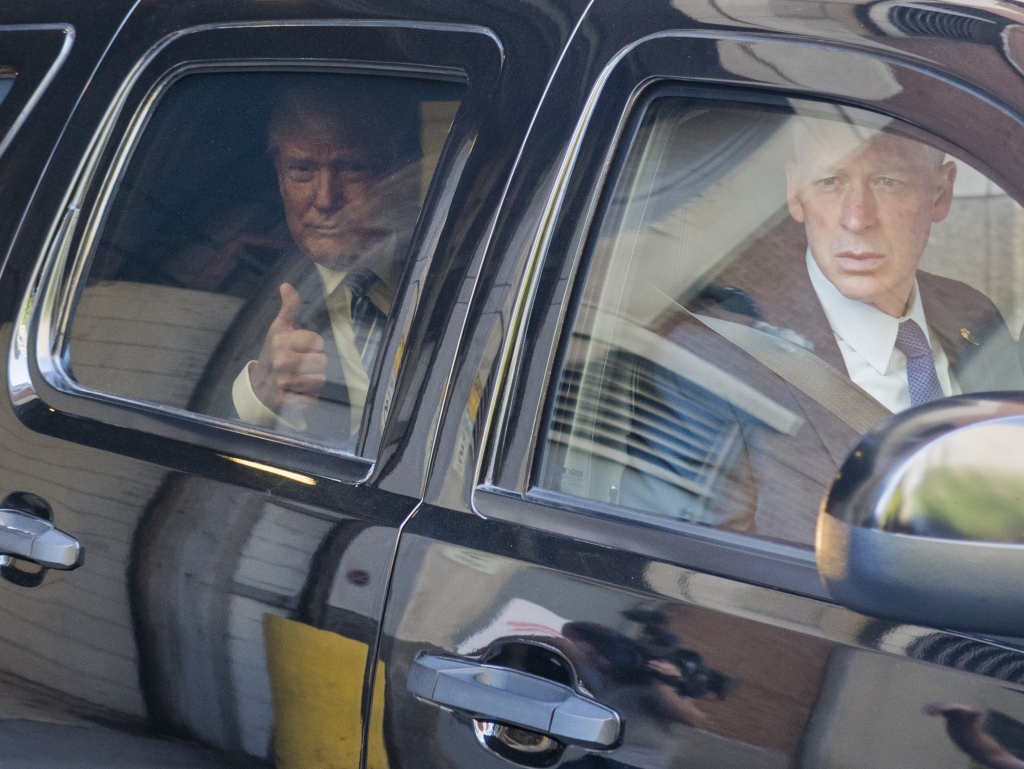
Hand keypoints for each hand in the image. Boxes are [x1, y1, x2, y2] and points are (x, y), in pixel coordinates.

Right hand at [250, 283, 326, 413]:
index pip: (318, 342)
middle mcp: (281, 361)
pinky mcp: (286, 401)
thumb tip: (286, 284)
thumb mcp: (280, 328)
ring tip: (301, 377)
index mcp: (281, 340)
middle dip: (316, 364)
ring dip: (314, 380)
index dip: (314, 345)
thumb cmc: (274, 352)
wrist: (258, 383)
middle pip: (322, 361)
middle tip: (303, 364)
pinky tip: (298, 391)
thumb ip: (289, 307)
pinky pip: (312, 399)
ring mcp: (283, 382)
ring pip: (320, 380)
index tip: (302, 348)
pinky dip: (309, 397)